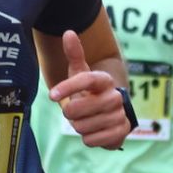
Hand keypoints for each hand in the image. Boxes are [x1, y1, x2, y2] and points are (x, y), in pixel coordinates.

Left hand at [47, 31, 131, 148]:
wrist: (111, 114)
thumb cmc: (90, 92)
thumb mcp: (80, 74)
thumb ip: (75, 54)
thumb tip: (68, 32)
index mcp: (104, 80)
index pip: (86, 79)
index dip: (68, 87)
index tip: (51, 95)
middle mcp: (115, 97)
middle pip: (78, 108)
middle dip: (70, 112)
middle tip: (74, 111)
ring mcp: (119, 115)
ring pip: (82, 126)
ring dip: (79, 126)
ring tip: (86, 119)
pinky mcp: (121, 132)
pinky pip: (91, 140)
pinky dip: (88, 138)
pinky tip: (94, 130)